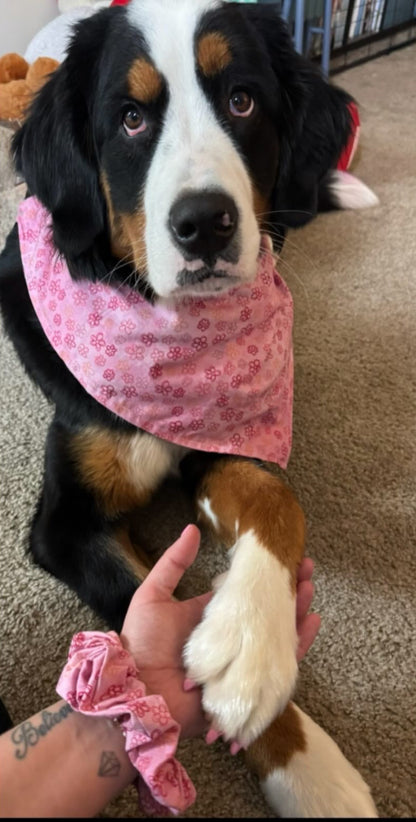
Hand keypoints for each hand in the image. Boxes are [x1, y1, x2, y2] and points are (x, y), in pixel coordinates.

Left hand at [120, 524, 319, 740]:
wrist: (138, 692)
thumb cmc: (141, 644)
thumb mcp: (152, 595)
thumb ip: (173, 564)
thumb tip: (192, 529)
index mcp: (211, 619)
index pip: (244, 594)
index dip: (262, 577)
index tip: (281, 555)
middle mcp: (230, 640)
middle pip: (266, 612)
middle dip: (287, 589)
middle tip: (305, 566)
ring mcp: (242, 661)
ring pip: (278, 634)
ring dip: (297, 611)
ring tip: (310, 587)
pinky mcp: (250, 683)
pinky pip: (280, 666)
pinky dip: (299, 645)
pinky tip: (311, 623)